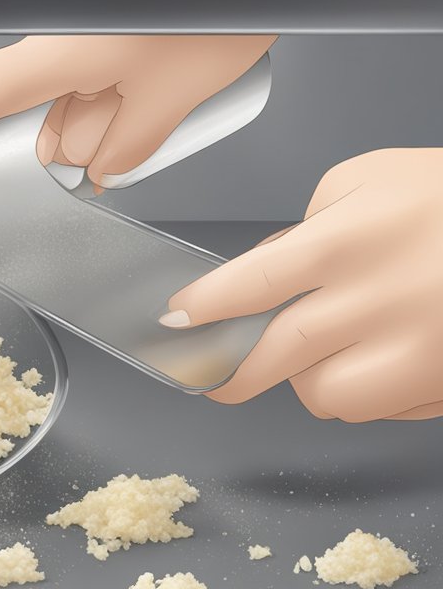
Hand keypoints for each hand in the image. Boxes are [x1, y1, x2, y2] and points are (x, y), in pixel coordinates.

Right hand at [0, 35, 275, 189]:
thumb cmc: (218, 12)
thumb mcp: (176, 95)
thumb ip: (129, 143)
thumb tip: (101, 169)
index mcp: (70, 46)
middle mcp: (67, 38)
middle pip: (37, 105)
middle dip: (66, 142)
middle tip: (102, 165)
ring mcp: (87, 35)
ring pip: (70, 97)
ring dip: (97, 125)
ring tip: (145, 122)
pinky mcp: (109, 34)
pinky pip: (93, 81)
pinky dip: (110, 105)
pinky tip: (139, 117)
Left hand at [161, 148, 442, 421]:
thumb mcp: (369, 179)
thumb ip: (307, 227)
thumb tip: (264, 276)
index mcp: (347, 242)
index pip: (249, 286)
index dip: (203, 310)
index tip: (172, 324)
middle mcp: (376, 303)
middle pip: (274, 357)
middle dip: (228, 373)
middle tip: (209, 376)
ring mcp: (415, 352)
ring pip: (325, 397)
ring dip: (308, 381)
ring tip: (323, 353)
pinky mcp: (439, 385)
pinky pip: (379, 409)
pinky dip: (365, 392)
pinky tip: (379, 359)